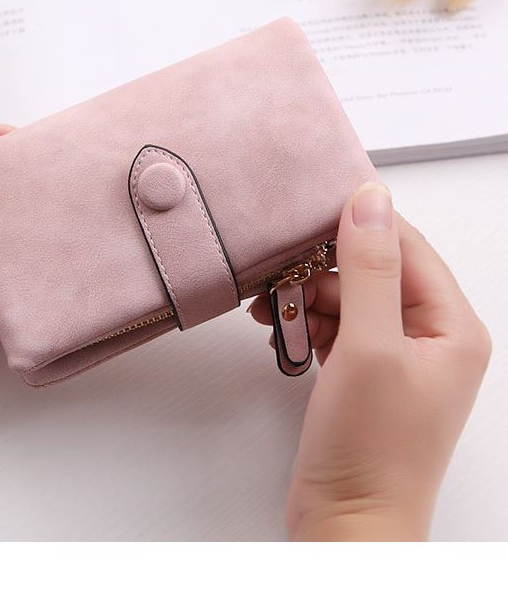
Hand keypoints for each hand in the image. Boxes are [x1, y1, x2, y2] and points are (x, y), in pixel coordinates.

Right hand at [249, 183, 490, 539]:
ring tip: (274, 316)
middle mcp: (431, 339)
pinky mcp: (366, 376)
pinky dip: (308, 326)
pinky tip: (283, 335)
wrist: (347, 525)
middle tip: (282, 282)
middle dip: (323, 274)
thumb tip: (370, 201)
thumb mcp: (370, 347)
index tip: (310, 217)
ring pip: (349, 300)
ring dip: (309, 300)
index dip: (358, 228)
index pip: (407, 248)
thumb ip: (371, 270)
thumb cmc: (370, 451)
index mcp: (453, 327)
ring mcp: (398, 359)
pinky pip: (337, 329)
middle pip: (373, 273)